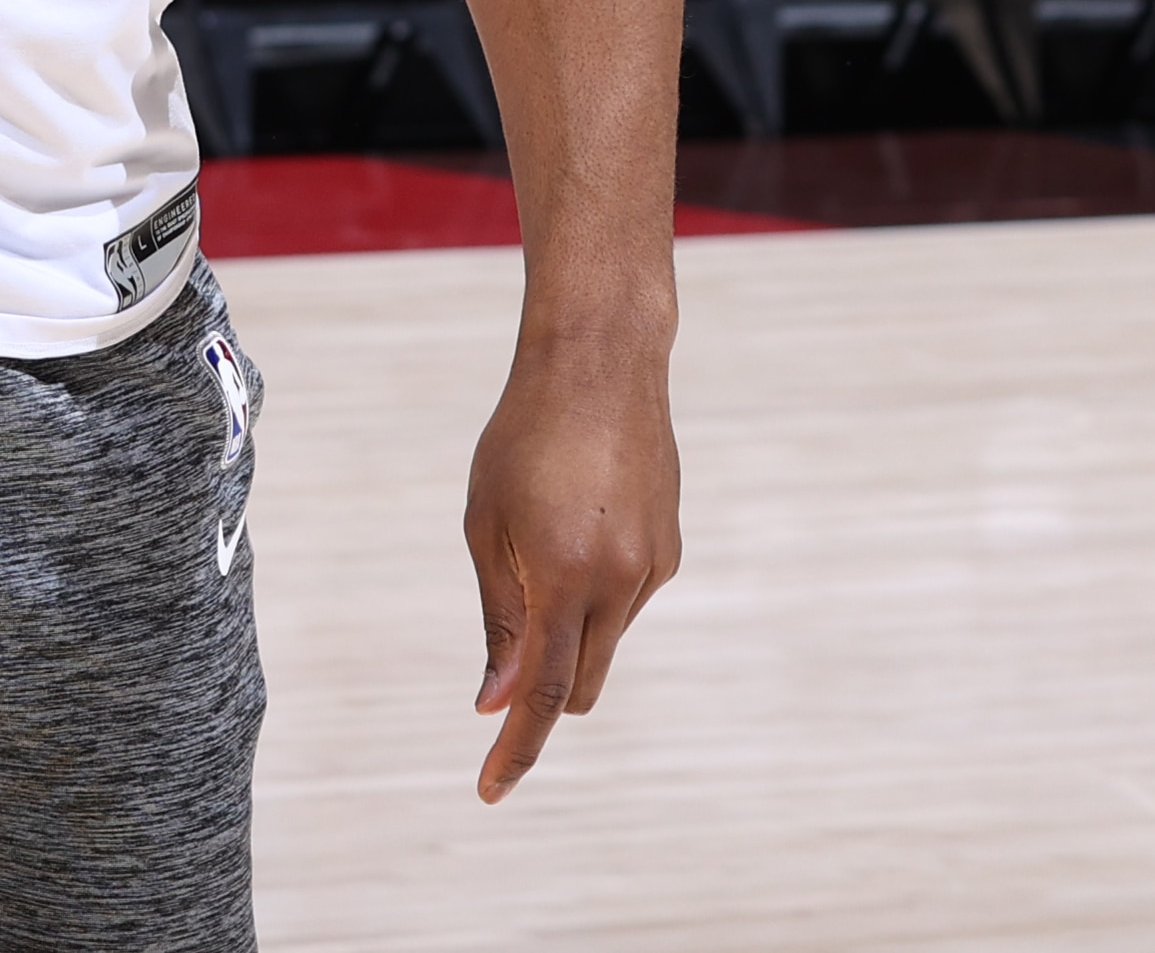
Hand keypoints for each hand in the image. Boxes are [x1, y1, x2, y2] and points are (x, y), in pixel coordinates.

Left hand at [464, 335, 679, 803]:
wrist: (601, 365)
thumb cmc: (522, 440)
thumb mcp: (485, 525)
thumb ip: (499, 620)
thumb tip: (497, 702)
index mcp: (564, 575)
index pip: (545, 693)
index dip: (518, 748)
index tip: (491, 790)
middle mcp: (620, 581)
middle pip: (581, 685)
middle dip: (543, 696)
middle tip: (500, 678)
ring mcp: (654, 567)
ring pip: (603, 643)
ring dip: (568, 633)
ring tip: (538, 544)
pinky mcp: (670, 550)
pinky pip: (624, 601)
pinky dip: (594, 594)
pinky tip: (578, 525)